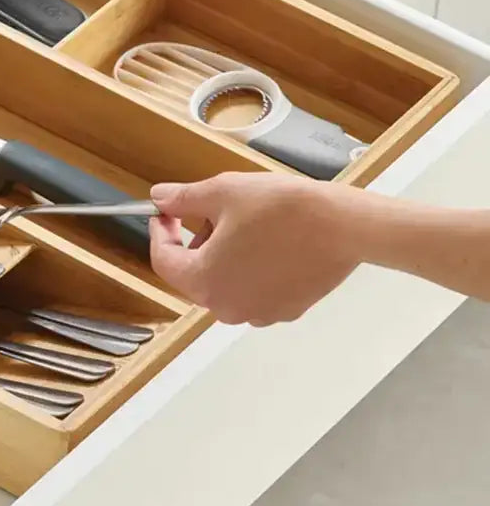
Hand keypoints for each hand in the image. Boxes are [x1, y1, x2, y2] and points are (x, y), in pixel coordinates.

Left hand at [149, 173, 363, 325]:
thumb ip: (183, 199)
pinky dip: (250, 268)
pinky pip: (252, 289)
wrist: (345, 226)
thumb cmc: (286, 210)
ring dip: (223, 255)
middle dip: (195, 242)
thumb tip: (160, 198)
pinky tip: (267, 241)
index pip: (163, 260)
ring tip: (245, 223)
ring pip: (223, 282)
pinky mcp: (284, 310)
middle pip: (193, 274)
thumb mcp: (223, 192)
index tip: (165, 213)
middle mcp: (227, 306)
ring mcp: (258, 313)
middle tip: (211, 211)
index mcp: (204, 280)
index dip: (160, 232)